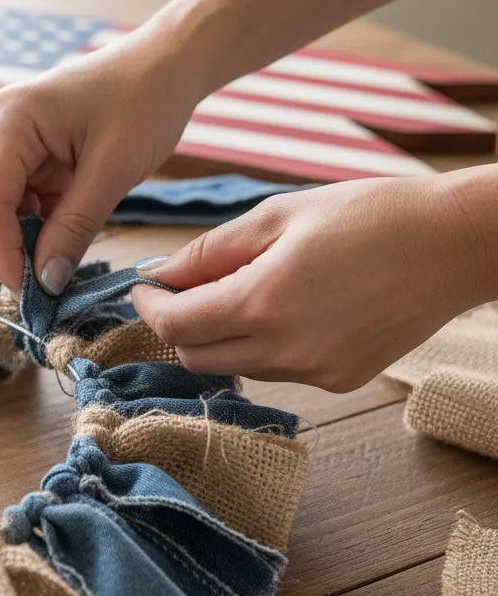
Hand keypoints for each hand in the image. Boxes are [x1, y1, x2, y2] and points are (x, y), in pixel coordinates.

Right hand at [0, 38, 204, 293]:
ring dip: (21, 243)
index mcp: (12, 120)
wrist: (169, 65)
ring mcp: (12, 142)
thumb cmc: (147, 102)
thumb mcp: (114, 170)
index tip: (31, 294)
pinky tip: (63, 242)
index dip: (2, 253)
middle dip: (6, 252)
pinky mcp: (31, 155)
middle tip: (43, 292)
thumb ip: (75, 227)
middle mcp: (0, 129)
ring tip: (57, 269)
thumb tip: (46, 283)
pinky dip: (37, 229)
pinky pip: (21, 203)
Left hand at [131, 175, 489, 391]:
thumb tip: (160, 272)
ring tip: (237, 288)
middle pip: (195, 357)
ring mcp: (315, 372)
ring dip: (217, 335)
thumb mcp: (277, 216)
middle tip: (180, 288)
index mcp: (263, 303)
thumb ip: (210, 251)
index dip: (148, 307)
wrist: (452, 244)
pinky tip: (283, 308)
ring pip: (235, 366)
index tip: (143, 287)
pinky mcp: (340, 380)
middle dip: (176, 325)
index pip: (174, 326)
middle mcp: (285, 350)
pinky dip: (259, 345)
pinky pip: (276, 370)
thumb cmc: (367, 215)